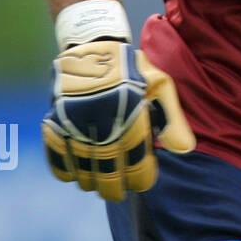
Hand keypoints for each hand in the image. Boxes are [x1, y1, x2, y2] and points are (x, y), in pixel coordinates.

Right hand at [42, 40, 194, 200]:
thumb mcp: (160, 87)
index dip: (139, 176)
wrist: (94, 46)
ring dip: (89, 180)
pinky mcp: (56, 116)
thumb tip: (185, 150)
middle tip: (117, 195)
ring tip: (97, 186)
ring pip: (81, 164)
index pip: (135, 157)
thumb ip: (172, 120)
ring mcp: (75, 118)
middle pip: (106, 166)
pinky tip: (73, 175)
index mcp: (131, 110)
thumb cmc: (133, 70)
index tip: (142, 184)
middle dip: (113, 186)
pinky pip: (56, 151)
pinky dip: (63, 167)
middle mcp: (102, 117)